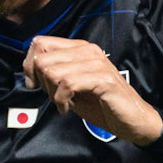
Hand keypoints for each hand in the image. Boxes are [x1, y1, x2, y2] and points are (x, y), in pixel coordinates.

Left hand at [23, 36, 162, 147]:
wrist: (132, 119)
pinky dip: (61, 100)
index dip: (29, 65)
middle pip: (43, 58)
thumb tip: (30, 75)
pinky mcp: (102, 79)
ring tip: (63, 103)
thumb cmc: (102, 104)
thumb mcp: (72, 88)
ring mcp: (96, 63)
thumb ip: (54, 77)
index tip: (33, 84)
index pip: (40, 43)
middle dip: (41, 83)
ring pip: (53, 71)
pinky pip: (67, 84)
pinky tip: (67, 108)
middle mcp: (87, 51)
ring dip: (52, 93)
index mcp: (79, 49)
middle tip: (53, 97)